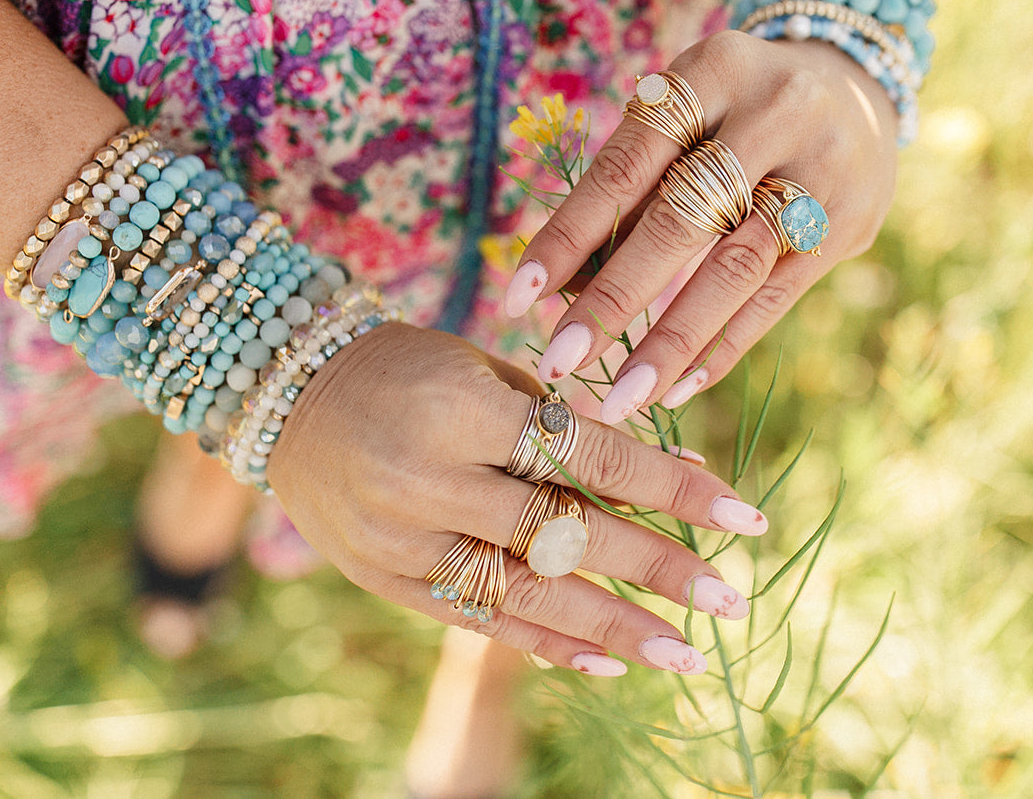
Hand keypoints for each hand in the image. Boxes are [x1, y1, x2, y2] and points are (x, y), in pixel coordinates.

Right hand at [268, 322, 767, 675]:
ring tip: (684, 654)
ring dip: (614, 628)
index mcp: (464, 408)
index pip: (590, 457)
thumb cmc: (410, 367)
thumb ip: (575, 425)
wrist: (288, 394)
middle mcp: (430, 479)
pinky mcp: (387, 580)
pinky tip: (606, 663)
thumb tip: (680, 472)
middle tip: (730, 601)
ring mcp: (403, 539)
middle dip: (657, 570)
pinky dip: (546, 643)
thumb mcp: (491, 372)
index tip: (743, 517)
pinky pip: (477, 619)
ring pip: (526, 593)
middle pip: (566, 534)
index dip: (672, 490)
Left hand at [504, 30, 898, 423]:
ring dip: (671, 341)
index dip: (569, 233)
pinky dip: (723, 345)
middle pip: (682, 220)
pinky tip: (678, 386)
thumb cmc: (735, 110)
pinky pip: (776, 297)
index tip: (518, 297)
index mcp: (713, 71)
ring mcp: (820, 170)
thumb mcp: (686, 112)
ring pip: (735, 268)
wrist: (857, 88)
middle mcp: (774, 113)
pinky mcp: (846, 223)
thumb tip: (566, 289)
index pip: (627, 165)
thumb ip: (635, 187)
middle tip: (560, 361)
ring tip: (620, 398)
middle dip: (614, 299)